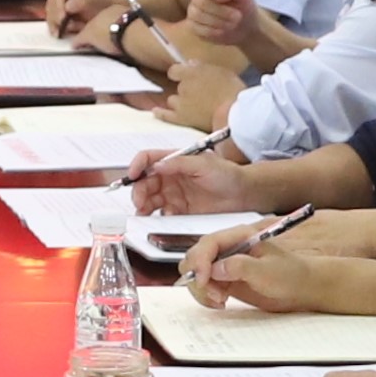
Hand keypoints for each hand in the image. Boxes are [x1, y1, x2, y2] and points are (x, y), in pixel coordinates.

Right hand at [141, 151, 256, 218]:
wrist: (243, 195)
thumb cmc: (227, 174)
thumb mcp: (204, 163)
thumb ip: (179, 164)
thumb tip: (157, 165)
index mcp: (174, 161)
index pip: (148, 159)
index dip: (137, 166)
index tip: (132, 175)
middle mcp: (170, 177)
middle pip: (144, 182)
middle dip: (138, 191)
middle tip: (139, 201)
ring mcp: (174, 194)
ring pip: (150, 199)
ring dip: (144, 205)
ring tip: (145, 212)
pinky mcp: (180, 211)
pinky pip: (162, 214)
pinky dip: (159, 217)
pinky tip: (167, 216)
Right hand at [185, 0, 255, 44]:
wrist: (243, 27)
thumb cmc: (242, 6)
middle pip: (201, 1)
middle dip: (222, 11)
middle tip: (238, 17)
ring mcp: (193, 10)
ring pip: (197, 15)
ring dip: (219, 22)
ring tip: (233, 24)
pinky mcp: (193, 26)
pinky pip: (197, 28)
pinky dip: (213, 31)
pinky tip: (223, 30)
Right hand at [193, 242, 321, 315]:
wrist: (301, 289)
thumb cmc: (291, 275)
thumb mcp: (268, 271)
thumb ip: (241, 267)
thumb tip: (215, 268)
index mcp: (239, 237)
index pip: (208, 243)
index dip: (200, 261)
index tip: (203, 280)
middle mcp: (228, 248)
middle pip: (195, 257)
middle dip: (198, 277)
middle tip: (214, 294)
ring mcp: (224, 265)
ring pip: (196, 274)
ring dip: (202, 290)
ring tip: (220, 300)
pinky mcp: (223, 280)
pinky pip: (203, 287)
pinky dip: (205, 297)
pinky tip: (221, 303)